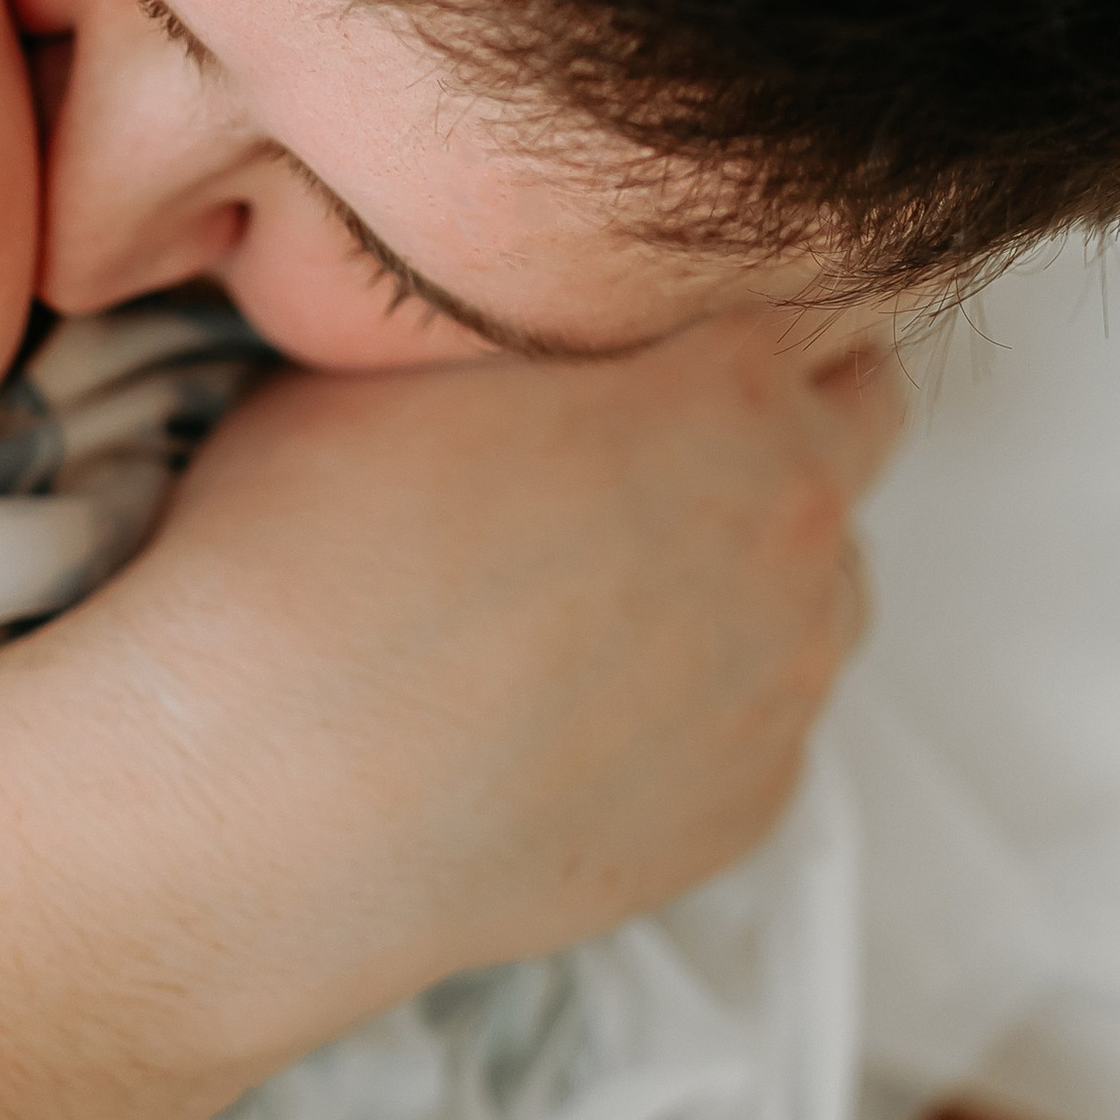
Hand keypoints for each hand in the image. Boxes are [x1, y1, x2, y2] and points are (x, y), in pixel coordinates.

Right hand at [99, 308, 895, 1007]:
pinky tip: (572, 714)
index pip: (809, 310)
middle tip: (645, 451)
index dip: (722, 318)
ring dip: (744, 576)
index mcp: (732, 389)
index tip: (657, 345)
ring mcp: (784, 683)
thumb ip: (515, 322)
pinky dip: (694, 710)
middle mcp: (797, 532)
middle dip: (774, 428)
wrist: (265, 801)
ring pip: (818, 593)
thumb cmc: (302, 560)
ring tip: (596, 600)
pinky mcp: (749, 809)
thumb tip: (526, 320)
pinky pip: (756, 727)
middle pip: (853, 437)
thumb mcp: (386, 358)